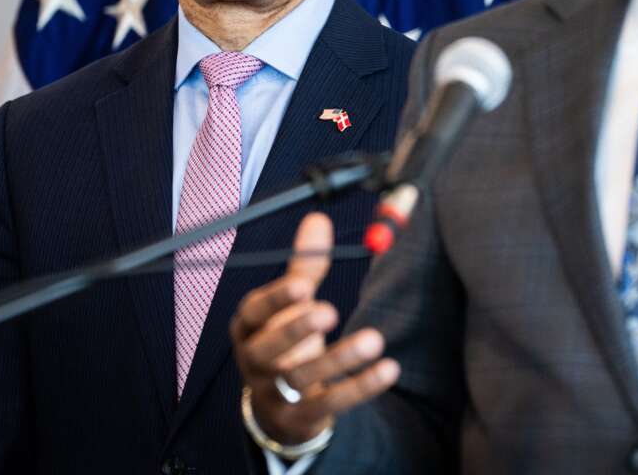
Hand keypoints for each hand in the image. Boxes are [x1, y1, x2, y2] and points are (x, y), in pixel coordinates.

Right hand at [230, 212, 399, 444]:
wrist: (277, 406)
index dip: (276, 300)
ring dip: (338, 358)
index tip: (303, 286)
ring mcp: (274, 393)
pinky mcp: (299, 418)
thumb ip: (304, 267)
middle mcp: (255, 361)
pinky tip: (387, 369)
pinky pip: (328, 404)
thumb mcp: (290, 306)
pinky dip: (359, 387)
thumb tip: (318, 219)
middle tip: (330, 311)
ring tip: (374, 339)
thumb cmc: (286, 341)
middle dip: (297, 329)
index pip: (254, 312)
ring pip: (299, 378)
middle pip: (267, 348)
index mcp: (250, 328)